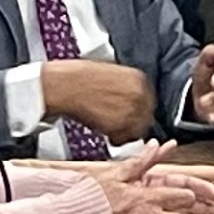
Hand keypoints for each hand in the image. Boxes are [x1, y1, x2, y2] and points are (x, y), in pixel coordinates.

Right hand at [41, 59, 160, 137]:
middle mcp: (140, 94)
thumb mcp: (112, 74)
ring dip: (124, 132)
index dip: (138, 110)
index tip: (129, 114)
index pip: (149, 101)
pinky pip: (124, 139)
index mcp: (139, 78)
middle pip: (146, 117)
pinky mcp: (121, 125)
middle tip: (117, 123)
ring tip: (107, 126)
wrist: (64, 85)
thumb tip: (129, 99)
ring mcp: (132, 110)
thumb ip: (127, 87)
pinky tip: (103, 130)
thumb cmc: (79, 78)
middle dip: (133, 122)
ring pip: (137, 131)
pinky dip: (114, 139)